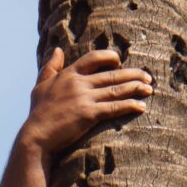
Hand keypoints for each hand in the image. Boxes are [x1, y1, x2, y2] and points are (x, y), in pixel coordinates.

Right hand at [19, 48, 153, 154]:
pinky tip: (141, 106)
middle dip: (133, 75)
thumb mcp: (41, 86)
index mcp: (69, 74)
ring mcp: (84, 98)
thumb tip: (57, 50)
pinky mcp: (89, 114)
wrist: (36, 137)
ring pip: (116, 90)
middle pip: (112, 74)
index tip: (120, 61)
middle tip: (148, 77)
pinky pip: (114, 108)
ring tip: (150, 89)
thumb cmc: (38, 113)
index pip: (93, 58)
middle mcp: (78, 83)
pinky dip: (130, 105)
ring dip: (136, 88)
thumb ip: (50, 67)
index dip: (110, 57)